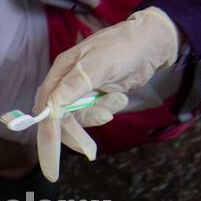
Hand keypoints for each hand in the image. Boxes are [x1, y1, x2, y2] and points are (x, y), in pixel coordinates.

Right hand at [33, 8, 179, 180]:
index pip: (46, 108)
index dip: (47, 133)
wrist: (154, 42)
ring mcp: (79, 91)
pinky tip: (118, 98)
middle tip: (89, 151)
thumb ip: (75, 85)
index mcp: (60, 72)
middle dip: (74, 133)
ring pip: (77, 119)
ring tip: (116, 102)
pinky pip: (92, 114)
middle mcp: (65, 83)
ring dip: (96, 116)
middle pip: (58, 119)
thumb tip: (51, 108)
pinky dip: (105, 110)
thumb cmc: (126, 46)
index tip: (51, 158)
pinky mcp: (93, 97)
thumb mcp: (100, 63)